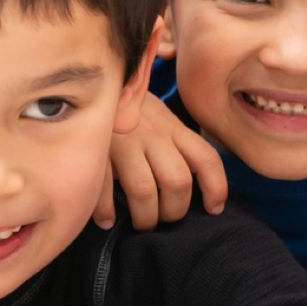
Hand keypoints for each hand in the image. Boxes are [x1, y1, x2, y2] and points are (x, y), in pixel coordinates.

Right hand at [99, 100, 225, 230]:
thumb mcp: (159, 117)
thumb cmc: (129, 108)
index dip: (216, 188)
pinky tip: (107, 220)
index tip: (214, 209)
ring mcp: (124, 141)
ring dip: (145, 217)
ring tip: (141, 223)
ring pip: (145, 190)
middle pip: (177, 181)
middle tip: (164, 218)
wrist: (90, 82)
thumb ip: (176, 142)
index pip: (206, 158)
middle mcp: (152, 134)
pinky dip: (106, 210)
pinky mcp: (96, 148)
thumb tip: (195, 180)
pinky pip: (104, 187)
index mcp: (172, 127)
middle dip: (174, 211)